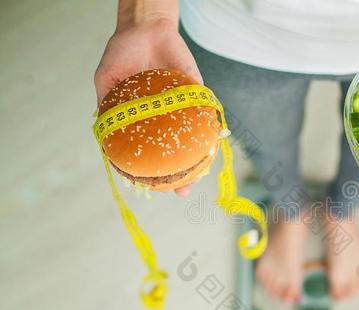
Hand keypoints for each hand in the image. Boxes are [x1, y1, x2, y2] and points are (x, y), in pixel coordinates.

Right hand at [94, 17, 200, 196]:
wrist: (144, 26)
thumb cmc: (123, 54)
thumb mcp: (107, 82)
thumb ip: (107, 108)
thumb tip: (103, 138)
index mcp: (144, 119)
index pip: (149, 151)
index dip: (150, 172)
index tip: (151, 189)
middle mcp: (165, 117)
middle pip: (176, 151)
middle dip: (180, 174)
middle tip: (182, 190)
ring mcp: (182, 107)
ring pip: (193, 138)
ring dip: (198, 158)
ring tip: (200, 176)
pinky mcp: (197, 92)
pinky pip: (205, 113)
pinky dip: (209, 128)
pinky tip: (211, 144)